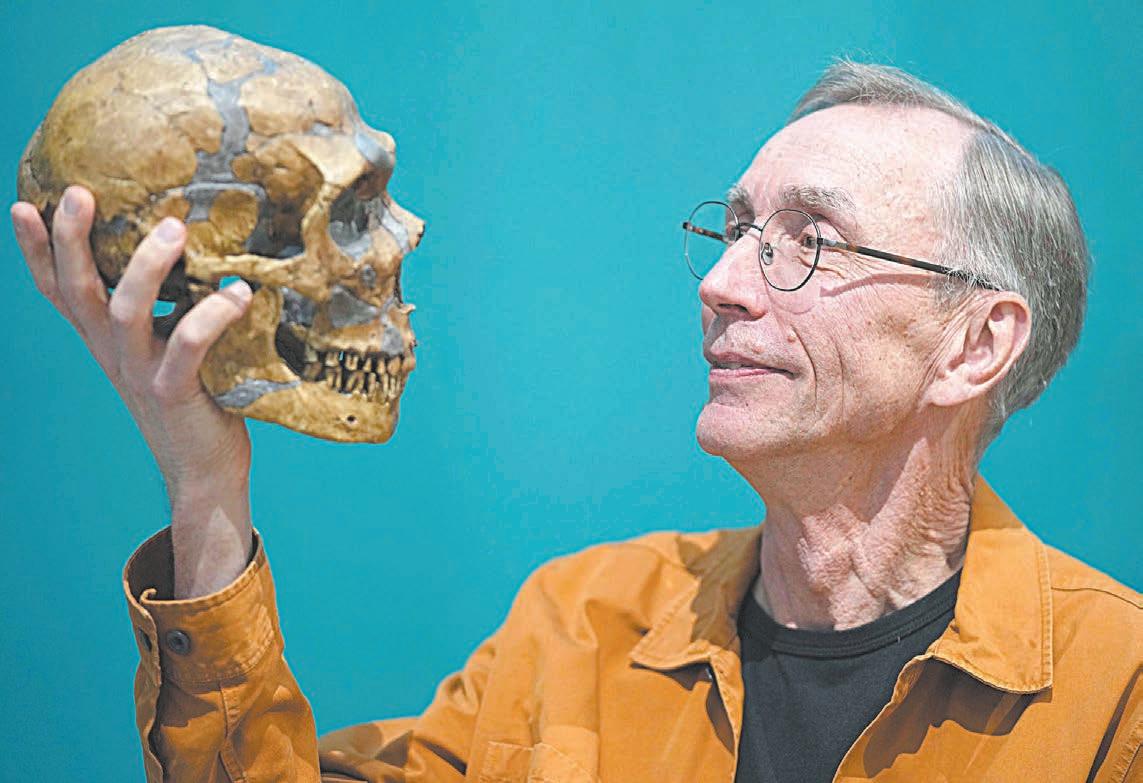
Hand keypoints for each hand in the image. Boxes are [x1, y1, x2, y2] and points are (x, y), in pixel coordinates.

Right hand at [12, 185, 254, 595]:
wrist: (205, 472)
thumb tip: (206, 250)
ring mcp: (141, 373)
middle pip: (77, 291)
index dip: (36, 251)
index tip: (24, 204)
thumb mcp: (171, 348)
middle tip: (79, 193)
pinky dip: (212, 315)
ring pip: (125, 311)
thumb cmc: (197, 400)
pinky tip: (240, 292)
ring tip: (173, 227)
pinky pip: (188, 346)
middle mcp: (114, 354)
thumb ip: (173, 309)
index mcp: (106, 341)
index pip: (58, 291)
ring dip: (147, 267)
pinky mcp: (175, 393)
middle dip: (71, 241)